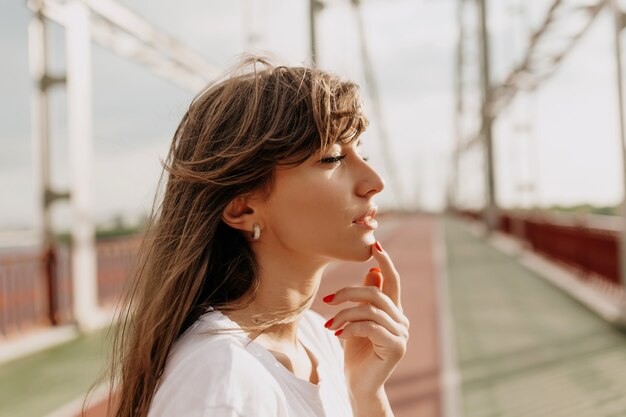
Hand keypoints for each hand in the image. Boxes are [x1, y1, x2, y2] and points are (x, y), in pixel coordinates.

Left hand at [322, 240, 408, 396]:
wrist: (358, 384)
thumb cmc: (356, 352)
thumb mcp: (357, 321)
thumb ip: (366, 299)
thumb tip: (371, 270)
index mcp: (393, 312)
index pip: (392, 281)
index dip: (385, 262)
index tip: (375, 244)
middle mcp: (401, 320)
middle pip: (375, 293)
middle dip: (348, 293)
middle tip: (327, 299)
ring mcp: (401, 334)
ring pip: (370, 310)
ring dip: (345, 315)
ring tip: (331, 325)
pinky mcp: (396, 346)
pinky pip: (369, 327)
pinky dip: (350, 328)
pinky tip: (339, 335)